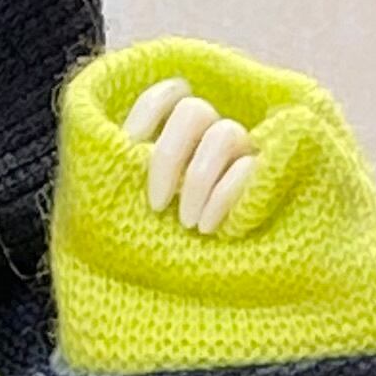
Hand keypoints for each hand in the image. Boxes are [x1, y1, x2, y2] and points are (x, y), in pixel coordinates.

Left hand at [122, 75, 256, 231]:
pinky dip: (225, 196)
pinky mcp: (263, 179)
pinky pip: (250, 168)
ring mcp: (240, 153)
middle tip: (156, 204)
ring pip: (225, 134)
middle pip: (194, 111)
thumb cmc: (147, 238)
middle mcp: (209, 134)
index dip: (149, 111)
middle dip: (169, 156)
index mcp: (175, 134)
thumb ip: (120, 170)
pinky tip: (208, 227)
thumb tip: (112, 145)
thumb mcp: (123, 204)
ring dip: (199, 179)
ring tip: (187, 223)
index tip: (129, 146)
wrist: (184, 281)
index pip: (168, 94)